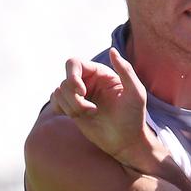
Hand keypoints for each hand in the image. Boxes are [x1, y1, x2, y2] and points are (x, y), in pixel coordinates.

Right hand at [51, 48, 154, 168]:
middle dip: (72, 95)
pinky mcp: (72, 108)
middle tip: (87, 109)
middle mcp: (88, 81)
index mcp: (102, 73)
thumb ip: (126, 70)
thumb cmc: (134, 116)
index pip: (74, 63)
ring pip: (58, 92)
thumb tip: (112, 50)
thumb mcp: (136, 92)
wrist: (126, 140)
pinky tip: (79, 116)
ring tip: (91, 114)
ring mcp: (79, 95)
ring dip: (72, 106)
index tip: (81, 91)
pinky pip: (54, 101)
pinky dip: (63, 109)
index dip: (72, 76)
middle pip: (65, 79)